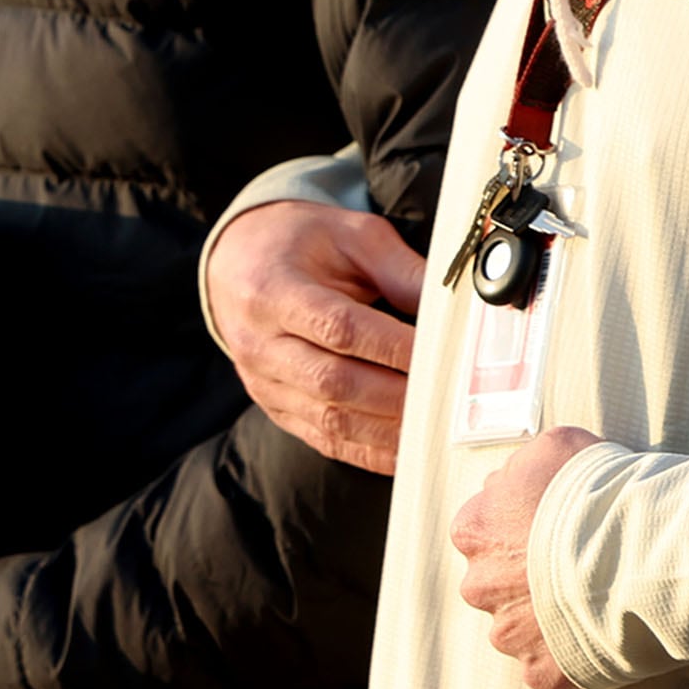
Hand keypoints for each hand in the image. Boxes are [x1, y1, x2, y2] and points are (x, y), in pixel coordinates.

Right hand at [212, 200, 426, 474]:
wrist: (237, 262)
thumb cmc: (300, 243)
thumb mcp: (351, 235)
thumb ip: (401, 270)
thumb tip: (450, 307)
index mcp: (275, 292)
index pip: (339, 328)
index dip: (392, 347)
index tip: (439, 354)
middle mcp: (261, 345)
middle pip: (334, 382)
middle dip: (397, 395)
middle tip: (448, 398)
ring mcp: (265, 384)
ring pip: (330, 419)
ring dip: (388, 431)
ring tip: (436, 427)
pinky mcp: (276, 408)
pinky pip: (324, 439)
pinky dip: (368, 452)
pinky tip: (406, 452)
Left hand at [450, 426, 602, 688]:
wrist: (637, 549)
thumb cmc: (598, 490)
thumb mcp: (557, 445)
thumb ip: (524, 466)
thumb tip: (512, 481)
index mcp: (474, 529)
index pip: (485, 527)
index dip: (523, 523)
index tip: (556, 523)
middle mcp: (480, 586)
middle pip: (500, 580)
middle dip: (531, 574)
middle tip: (580, 560)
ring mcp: (509, 633)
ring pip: (524, 625)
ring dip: (552, 613)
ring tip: (599, 595)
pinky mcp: (542, 670)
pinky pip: (555, 662)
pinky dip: (577, 650)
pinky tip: (605, 628)